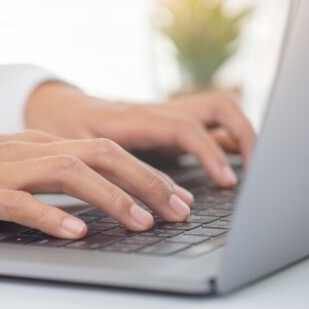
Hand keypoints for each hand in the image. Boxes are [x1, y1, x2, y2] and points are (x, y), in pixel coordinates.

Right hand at [0, 130, 193, 238]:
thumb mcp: (5, 169)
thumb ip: (43, 178)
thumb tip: (84, 203)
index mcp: (38, 145)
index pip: (105, 151)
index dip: (146, 173)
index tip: (176, 197)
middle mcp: (28, 151)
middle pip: (101, 156)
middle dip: (146, 181)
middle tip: (179, 210)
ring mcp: (3, 170)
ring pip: (70, 173)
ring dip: (111, 197)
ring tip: (141, 221)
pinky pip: (22, 202)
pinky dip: (52, 217)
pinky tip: (76, 233)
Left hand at [26, 82, 255, 187]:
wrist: (56, 105)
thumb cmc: (63, 127)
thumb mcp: (73, 148)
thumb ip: (97, 168)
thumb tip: (124, 203)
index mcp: (135, 116)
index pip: (184, 128)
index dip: (208, 154)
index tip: (225, 182)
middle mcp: (156, 110)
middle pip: (216, 107)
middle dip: (242, 135)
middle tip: (252, 173)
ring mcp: (164, 114)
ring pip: (215, 110)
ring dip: (238, 134)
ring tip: (249, 170)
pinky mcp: (166, 123)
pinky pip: (204, 124)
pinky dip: (223, 141)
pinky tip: (225, 168)